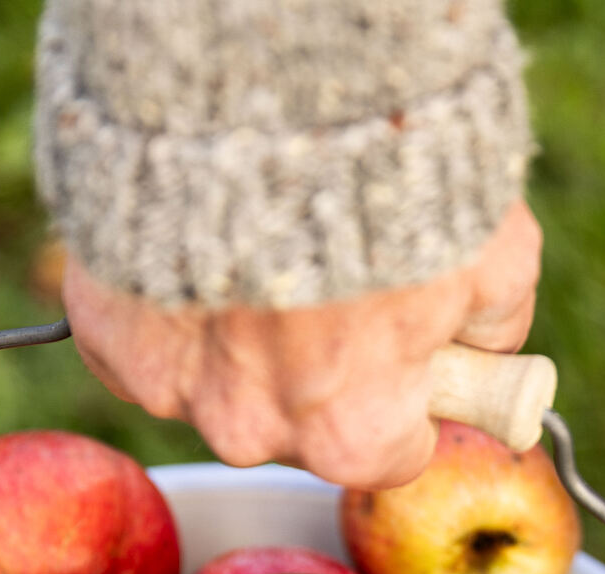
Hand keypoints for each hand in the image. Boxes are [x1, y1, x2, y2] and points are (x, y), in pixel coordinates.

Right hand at [62, 199, 541, 489]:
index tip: (401, 345)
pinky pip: (143, 341)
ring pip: (216, 383)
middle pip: (297, 423)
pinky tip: (200, 243)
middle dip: (316, 365)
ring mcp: (173, 389)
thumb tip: (485, 353)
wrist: (261, 91)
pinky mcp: (109, 333)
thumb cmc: (390, 175)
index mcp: (352, 436)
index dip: (403, 394)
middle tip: (330, 273)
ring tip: (262, 242)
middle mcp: (256, 433)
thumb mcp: (494, 254)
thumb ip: (495, 326)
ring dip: (237, 332)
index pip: (390, 452)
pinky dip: (167, 303)